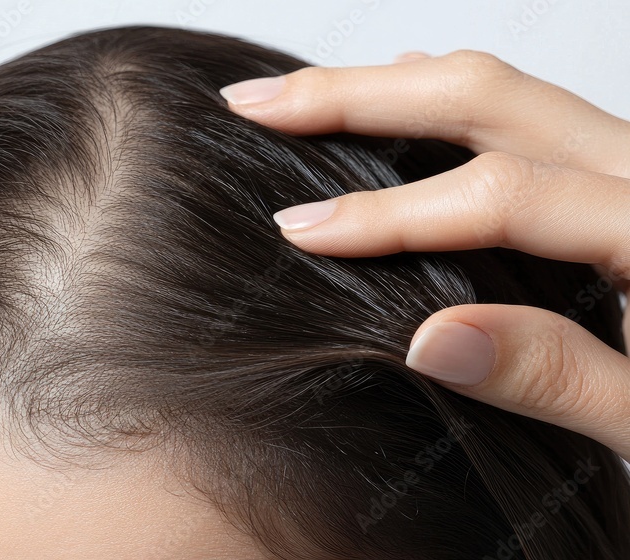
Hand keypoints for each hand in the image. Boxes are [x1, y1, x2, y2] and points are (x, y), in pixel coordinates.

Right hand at [221, 50, 629, 460]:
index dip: (391, 213)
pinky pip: (526, 116)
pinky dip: (446, 105)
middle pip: (490, 97)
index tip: (301, 229)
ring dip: (392, 88)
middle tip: (261, 104)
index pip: (505, 197)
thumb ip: (562, 379)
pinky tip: (399, 106)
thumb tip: (430, 337)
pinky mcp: (617, 181)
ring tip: (303, 99)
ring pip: (503, 92)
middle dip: (360, 95)